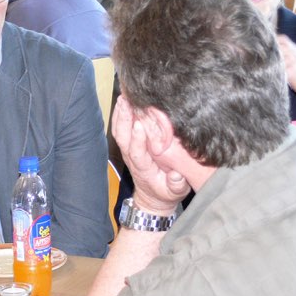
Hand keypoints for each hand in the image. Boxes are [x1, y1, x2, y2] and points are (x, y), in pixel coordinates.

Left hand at [111, 97, 189, 214]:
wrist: (153, 198)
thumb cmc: (166, 193)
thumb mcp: (175, 192)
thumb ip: (176, 184)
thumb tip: (176, 175)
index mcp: (144, 169)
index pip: (137, 153)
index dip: (137, 140)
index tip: (138, 126)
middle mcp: (133, 158)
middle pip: (124, 138)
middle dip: (124, 120)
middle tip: (126, 101)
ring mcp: (128, 152)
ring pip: (119, 132)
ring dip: (120, 114)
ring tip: (123, 96)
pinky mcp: (128, 146)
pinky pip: (120, 130)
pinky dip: (119, 115)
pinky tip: (123, 101)